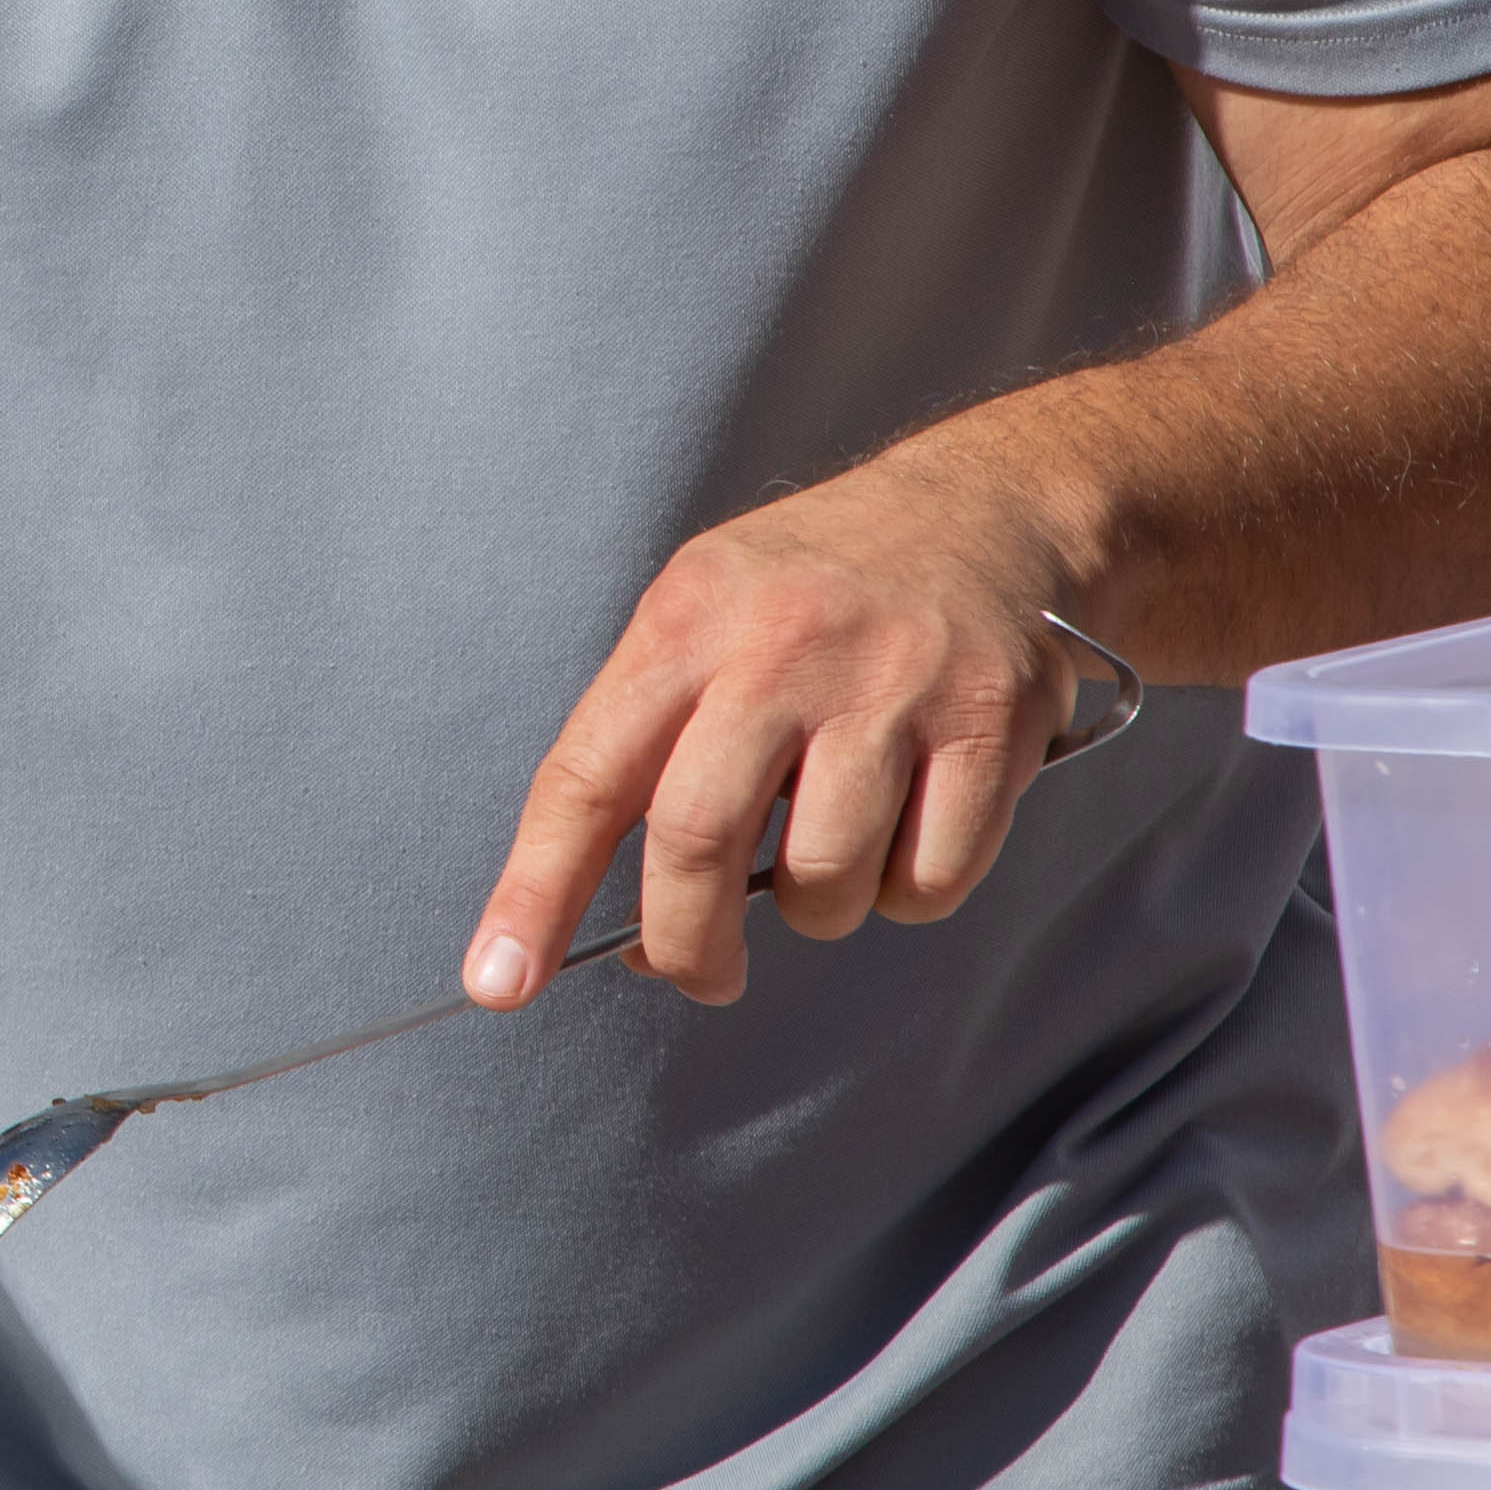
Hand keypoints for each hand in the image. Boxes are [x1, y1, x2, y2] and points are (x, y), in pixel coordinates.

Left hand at [466, 456, 1085, 1009]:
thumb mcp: (702, 611)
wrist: (983, 508)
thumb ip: (647, 742)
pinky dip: (908, 892)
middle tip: (701, 973)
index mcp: (686, 621)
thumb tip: (596, 912)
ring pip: (824, 881)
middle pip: (697, 840)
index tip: (500, 981)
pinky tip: (906, 832)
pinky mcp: (990, 725)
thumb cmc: (811, 590)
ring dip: (818, 911)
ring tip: (828, 855)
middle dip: (686, 943)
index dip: (535, 891)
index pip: (584, 776)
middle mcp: (782, 647)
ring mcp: (892, 685)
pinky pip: (929, 879)